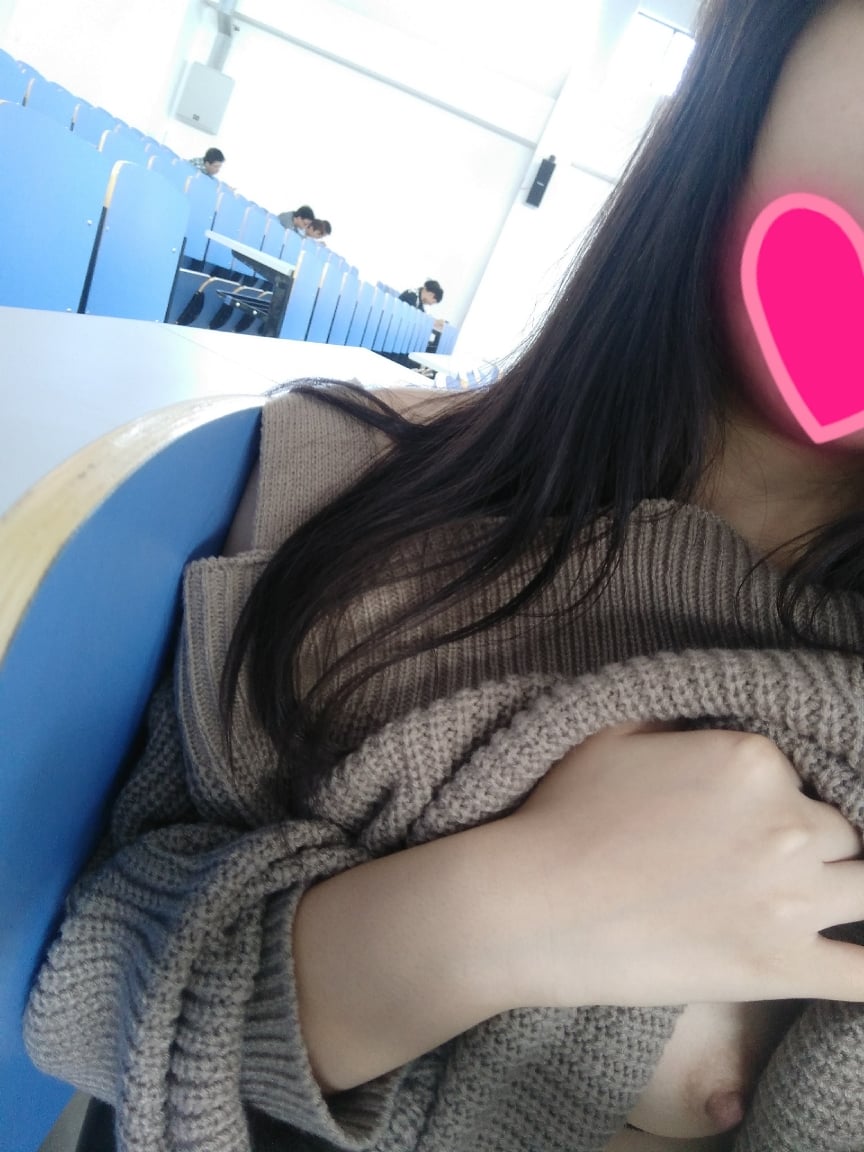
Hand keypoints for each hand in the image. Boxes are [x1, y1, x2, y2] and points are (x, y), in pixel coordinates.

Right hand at [497, 723, 863, 1008]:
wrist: (534, 906)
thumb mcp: (615, 733)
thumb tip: (706, 730)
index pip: (800, 775)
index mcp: (754, 761)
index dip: (773, 795)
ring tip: (818, 895)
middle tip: (755, 859)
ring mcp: (790, 900)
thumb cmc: (566, 815)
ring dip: (845, 889)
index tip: (735, 815)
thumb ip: (680, 721)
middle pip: (840, 831)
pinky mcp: (779, 966)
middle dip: (807, 842)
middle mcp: (787, 825)